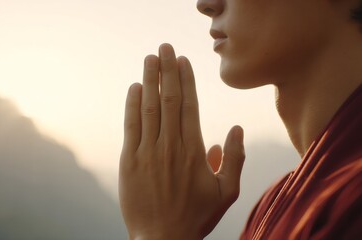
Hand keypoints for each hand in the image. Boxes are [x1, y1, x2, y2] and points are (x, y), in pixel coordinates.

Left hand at [119, 43, 244, 239]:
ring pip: (150, 108)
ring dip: (150, 80)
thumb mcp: (226, 192)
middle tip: (166, 48)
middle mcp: (171, 146)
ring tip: (150, 58)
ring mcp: (148, 153)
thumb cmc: (195, 217)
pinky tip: (135, 88)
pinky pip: (131, 127)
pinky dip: (132, 105)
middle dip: (168, 70)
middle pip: (170, 99)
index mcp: (194, 151)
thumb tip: (234, 129)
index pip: (190, 106)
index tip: (183, 61)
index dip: (186, 80)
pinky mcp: (129, 161)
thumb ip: (234, 159)